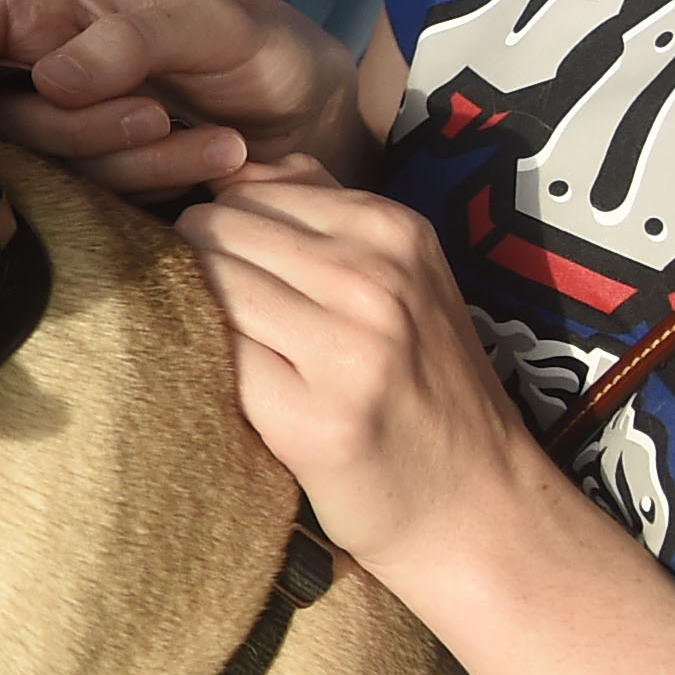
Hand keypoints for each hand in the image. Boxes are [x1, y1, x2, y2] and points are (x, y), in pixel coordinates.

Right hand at [0, 0, 365, 197]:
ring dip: (136, 159)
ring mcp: (60, 132)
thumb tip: (49, 81)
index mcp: (37, 7)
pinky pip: (92, 202)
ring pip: (45, 169)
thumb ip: (129, 41)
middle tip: (157, 114)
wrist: (313, 113)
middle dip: (80, 128)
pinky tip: (217, 159)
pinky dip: (156, 183)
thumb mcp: (208, 23)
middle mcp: (33, 69)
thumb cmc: (258, 44)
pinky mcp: (91, 185)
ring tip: (218, 139)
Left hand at [172, 165, 547, 586]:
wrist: (476, 507)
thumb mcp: (398, 277)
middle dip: (198, 266)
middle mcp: (374, 276)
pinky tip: (240, 394)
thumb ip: (318, 211)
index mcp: (393, 230)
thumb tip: (231, 167)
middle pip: (217, 230)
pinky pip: (217, 357)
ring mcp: (348, 346)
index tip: (235, 275)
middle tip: (225, 321)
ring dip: (198, 314)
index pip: (249, 190)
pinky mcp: (313, 417)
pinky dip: (210, 368)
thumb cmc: (419, 388)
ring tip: (231, 352)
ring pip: (209, 285)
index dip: (221, 229)